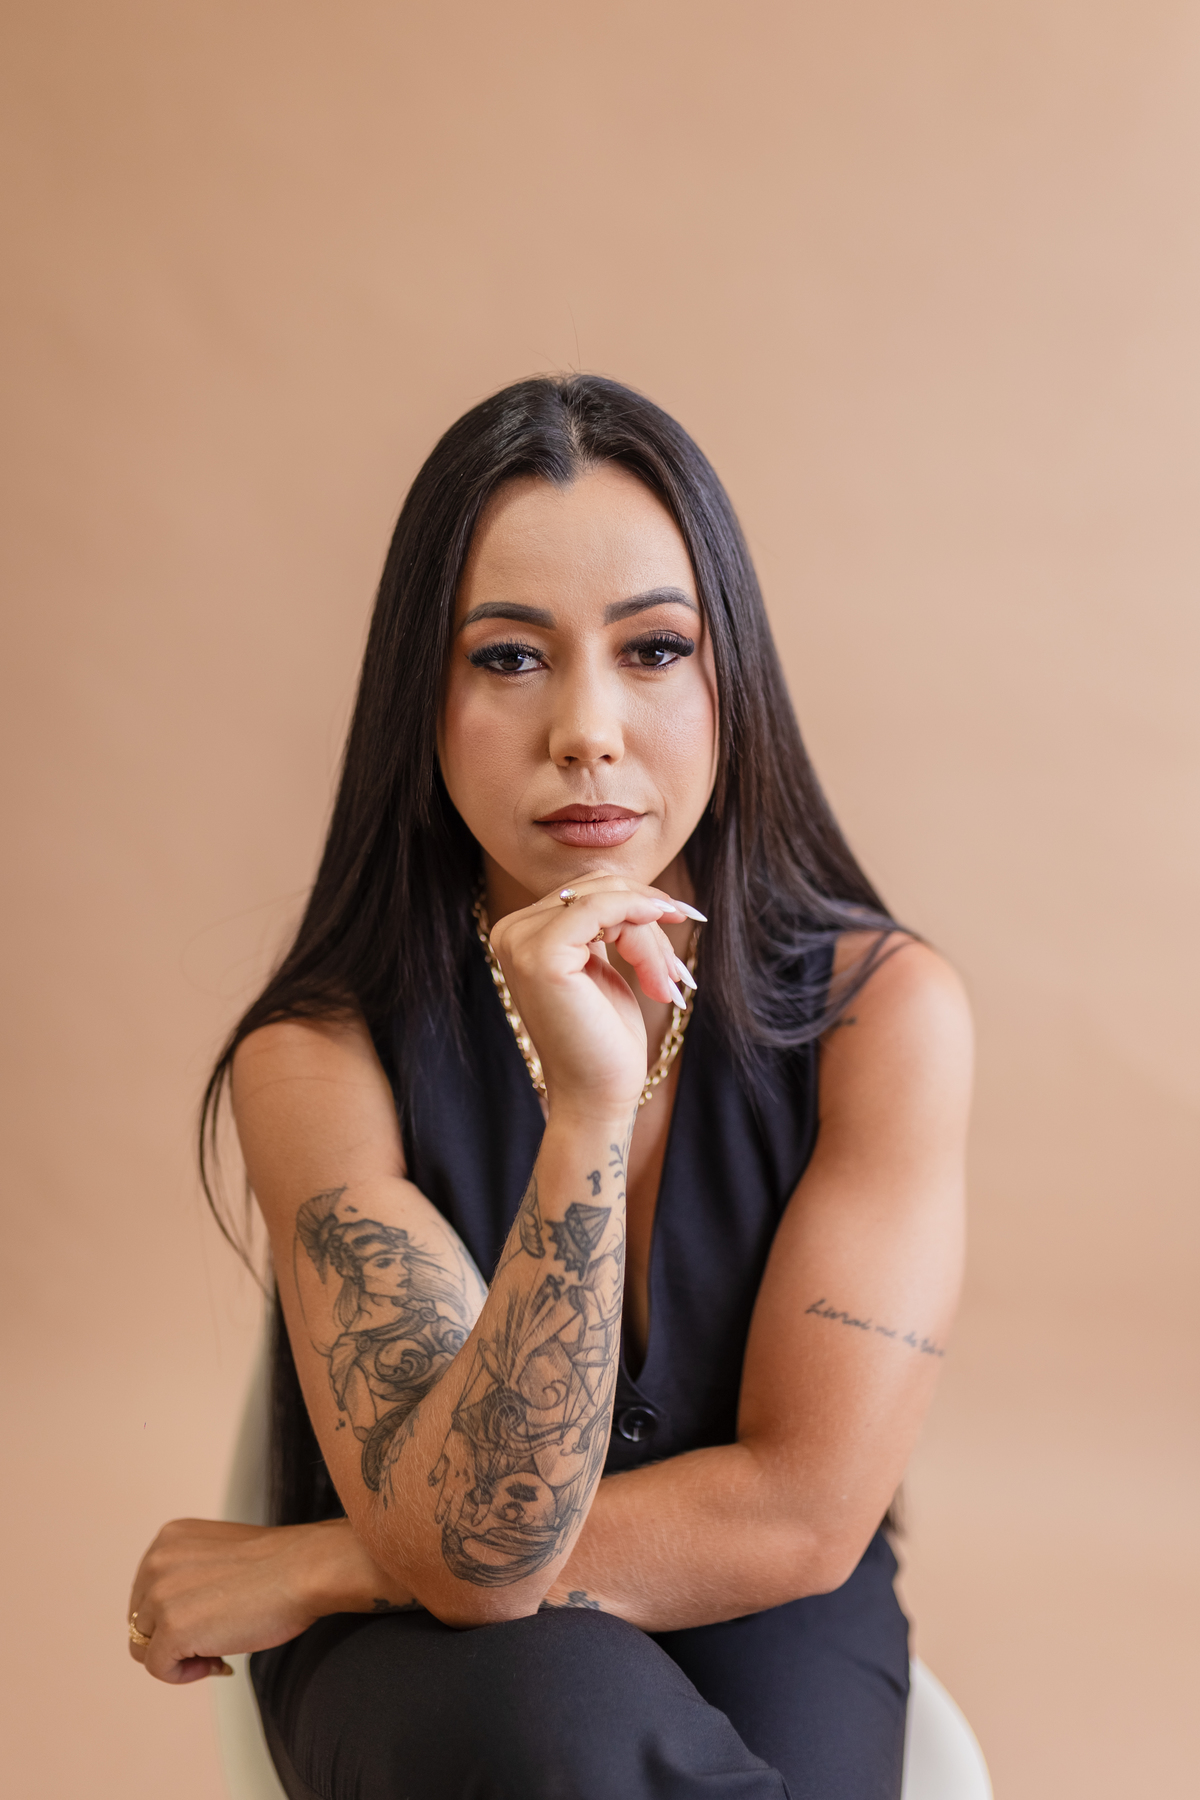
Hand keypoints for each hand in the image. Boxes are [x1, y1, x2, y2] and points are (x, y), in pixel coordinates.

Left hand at [126, 1517, 413, 1684]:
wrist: (308, 1569)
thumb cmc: (277, 1566)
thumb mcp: (217, 1555)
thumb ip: (188, 1574)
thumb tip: (171, 1618)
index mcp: (167, 1538)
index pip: (146, 1595)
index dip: (176, 1617)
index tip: (212, 1619)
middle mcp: (155, 1560)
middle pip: (141, 1623)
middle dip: (175, 1639)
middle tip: (218, 1639)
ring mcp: (161, 1595)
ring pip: (144, 1649)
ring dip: (181, 1657)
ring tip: (220, 1650)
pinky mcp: (171, 1629)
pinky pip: (159, 1669)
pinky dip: (186, 1675)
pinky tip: (220, 1661)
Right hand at [490, 876, 702, 1119]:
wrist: (598, 1096)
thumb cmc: (605, 1039)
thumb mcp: (604, 968)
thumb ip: (605, 925)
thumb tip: (640, 887)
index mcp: (522, 933)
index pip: (589, 891)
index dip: (640, 906)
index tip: (681, 927)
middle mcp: (511, 931)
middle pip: (599, 889)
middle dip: (649, 923)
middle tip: (675, 972)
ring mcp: (520, 941)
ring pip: (607, 899)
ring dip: (650, 938)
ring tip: (667, 983)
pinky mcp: (540, 953)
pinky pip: (600, 907)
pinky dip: (640, 915)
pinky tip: (663, 932)